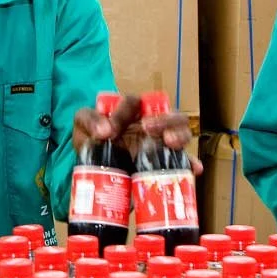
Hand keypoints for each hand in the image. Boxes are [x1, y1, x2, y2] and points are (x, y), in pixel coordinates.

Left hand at [73, 94, 202, 175]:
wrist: (94, 175)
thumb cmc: (91, 143)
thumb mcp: (82, 128)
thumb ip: (88, 122)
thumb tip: (104, 132)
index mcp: (131, 112)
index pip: (134, 103)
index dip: (124, 111)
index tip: (111, 130)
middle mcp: (151, 125)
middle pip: (168, 114)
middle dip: (163, 119)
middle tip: (148, 128)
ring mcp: (161, 144)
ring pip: (181, 132)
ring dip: (179, 134)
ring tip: (171, 142)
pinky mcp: (165, 165)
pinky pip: (184, 162)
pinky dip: (191, 164)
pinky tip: (194, 168)